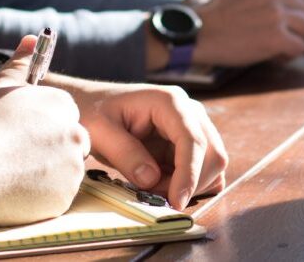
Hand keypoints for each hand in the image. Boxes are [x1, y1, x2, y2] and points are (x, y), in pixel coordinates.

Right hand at [0, 36, 89, 225]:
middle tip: (15, 156)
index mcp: (61, 105)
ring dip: (45, 173)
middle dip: (49, 150)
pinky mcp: (64, 197)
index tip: (20, 135)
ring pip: (65, 170)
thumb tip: (31, 38)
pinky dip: (41, 196)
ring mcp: (72, 167)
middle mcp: (74, 133)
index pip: (64, 116)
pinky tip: (14, 190)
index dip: (41, 127)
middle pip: (70, 143)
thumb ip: (20, 64)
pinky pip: (57, 196)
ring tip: (10, 172)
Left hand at [61, 81, 227, 210]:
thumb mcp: (100, 132)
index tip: (176, 201)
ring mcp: (192, 126)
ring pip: (211, 163)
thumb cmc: (94, 111)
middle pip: (212, 153)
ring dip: (189, 185)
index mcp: (169, 102)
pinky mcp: (188, 142)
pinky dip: (189, 184)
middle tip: (157, 197)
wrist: (92, 104)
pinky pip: (202, 168)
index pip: (193, 140)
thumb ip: (125, 154)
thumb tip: (151, 179)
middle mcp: (189, 111)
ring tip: (153, 188)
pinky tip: (163, 185)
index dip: (189, 173)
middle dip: (191, 182)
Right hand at [193, 0, 303, 65]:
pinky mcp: (276, 37)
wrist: (197, 34)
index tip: (288, 6)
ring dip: (297, 38)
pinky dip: (289, 54)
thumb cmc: (215, 16)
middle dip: (299, 21)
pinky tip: (274, 55)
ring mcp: (275, 14)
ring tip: (278, 46)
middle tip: (284, 33)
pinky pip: (300, 47)